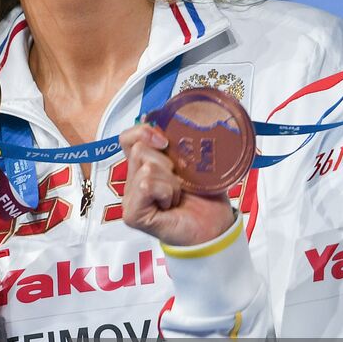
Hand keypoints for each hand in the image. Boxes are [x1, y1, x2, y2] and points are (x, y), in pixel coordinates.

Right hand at [120, 123, 235, 246]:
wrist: (215, 226)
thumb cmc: (205, 196)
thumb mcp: (189, 160)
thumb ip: (172, 142)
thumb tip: (153, 116)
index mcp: (143, 167)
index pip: (127, 138)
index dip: (143, 132)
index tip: (166, 141)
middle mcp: (132, 182)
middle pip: (140, 150)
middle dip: (168, 163)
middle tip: (180, 182)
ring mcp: (130, 199)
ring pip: (146, 168)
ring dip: (171, 182)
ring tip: (178, 196)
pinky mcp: (133, 214)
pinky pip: (146, 185)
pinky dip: (166, 192)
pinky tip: (171, 205)